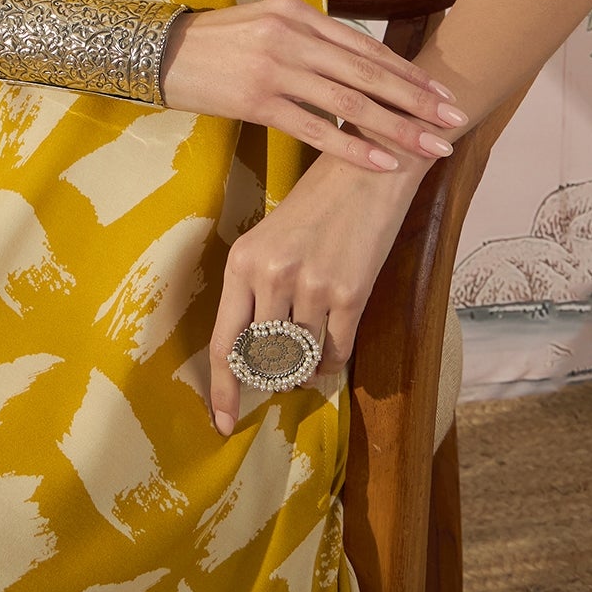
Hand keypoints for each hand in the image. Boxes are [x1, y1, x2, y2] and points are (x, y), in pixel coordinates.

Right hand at [159, 0, 464, 172]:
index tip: (441, 93)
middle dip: (417, 101)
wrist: (157, 52)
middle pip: (369, 72)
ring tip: (432, 148)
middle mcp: (292, 34)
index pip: (366, 46)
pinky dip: (353, 148)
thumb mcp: (263, 24)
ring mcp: (275, 66)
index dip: (407, 72)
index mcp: (298, 12)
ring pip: (351, 102)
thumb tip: (354, 64)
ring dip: (398, 128)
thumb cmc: (213, 43)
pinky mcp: (256, 99)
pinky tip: (382, 163)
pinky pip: (315, 128)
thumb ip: (307, 38)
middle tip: (455, 121)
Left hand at [206, 152, 418, 435]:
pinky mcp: (350, 293)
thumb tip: (258, 351)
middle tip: (285, 373)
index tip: (224, 423)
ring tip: (312, 356)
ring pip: (303, 359)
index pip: (225, 343)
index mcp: (242, 260)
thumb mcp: (272, 237)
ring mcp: (312, 286)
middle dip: (274, 375)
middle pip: (266, 359)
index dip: (223, 390)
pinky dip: (333, 363)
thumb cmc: (318, 201)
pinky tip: (333, 351)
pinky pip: (336, 352)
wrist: (369, 167)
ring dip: (306, 369)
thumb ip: (258, 288)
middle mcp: (271, 275)